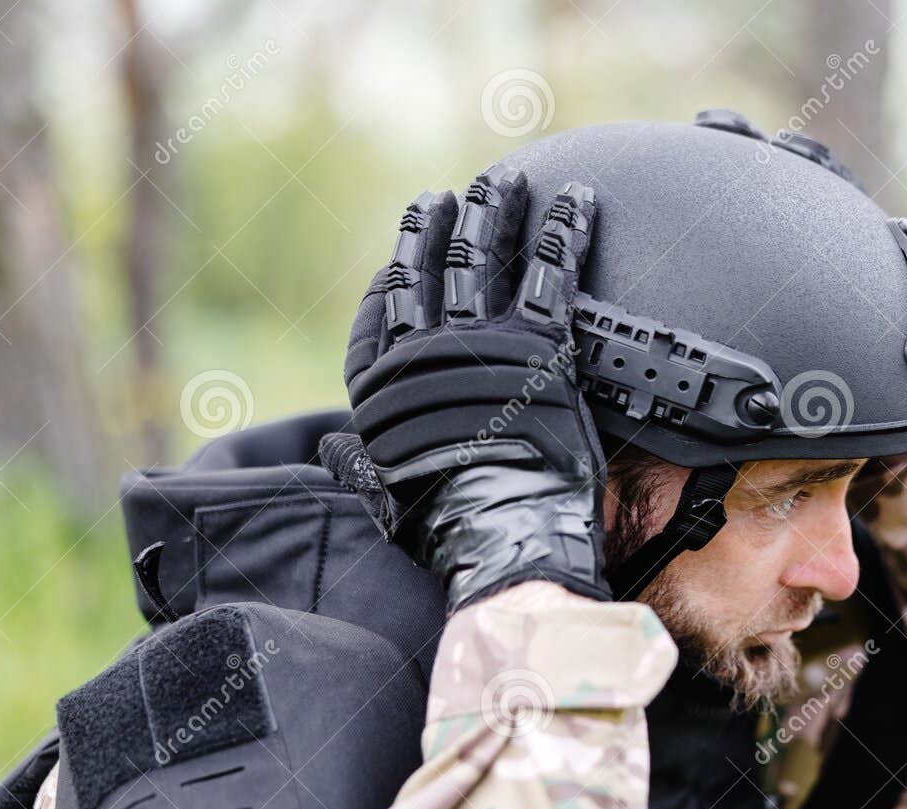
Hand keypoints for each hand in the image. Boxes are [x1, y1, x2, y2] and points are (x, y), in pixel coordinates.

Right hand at [341, 165, 609, 611]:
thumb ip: (355, 463)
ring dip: (495, 211)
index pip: (382, 310)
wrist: (500, 531)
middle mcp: (430, 350)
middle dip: (439, 224)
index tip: (402, 253)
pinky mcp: (542, 345)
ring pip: (485, 257)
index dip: (395, 275)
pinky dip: (566, 233)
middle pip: (431, 269)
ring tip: (503, 180)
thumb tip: (329, 449)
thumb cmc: (439, 523)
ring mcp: (485, 341)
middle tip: (449, 195)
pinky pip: (553, 274)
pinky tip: (577, 201)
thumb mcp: (379, 496)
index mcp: (387, 383)